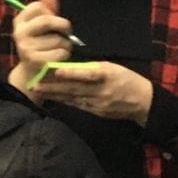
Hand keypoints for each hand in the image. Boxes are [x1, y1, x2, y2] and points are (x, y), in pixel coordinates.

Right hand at [9, 0, 74, 82]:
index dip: (51, 13)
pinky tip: (58, 58)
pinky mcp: (37, 61)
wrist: (34, 74)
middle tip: (66, 32)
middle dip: (63, 26)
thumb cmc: (41, 46)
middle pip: (48, 20)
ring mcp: (27, 48)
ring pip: (58, 39)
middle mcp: (19, 33)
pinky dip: (64, 55)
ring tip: (58, 49)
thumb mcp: (42, 26)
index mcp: (20, 21)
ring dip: (65, 44)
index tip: (53, 22)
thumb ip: (48, 8)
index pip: (38, 6)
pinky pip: (61, 52)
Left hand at [31, 60, 154, 124]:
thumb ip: (93, 67)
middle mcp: (101, 90)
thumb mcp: (113, 67)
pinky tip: (54, 98)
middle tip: (35, 84)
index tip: (55, 71)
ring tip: (39, 90)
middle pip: (74, 88)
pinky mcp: (96, 111)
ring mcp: (98, 103)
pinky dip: (65, 101)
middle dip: (53, 86)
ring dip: (54, 94)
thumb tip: (72, 66)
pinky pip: (77, 105)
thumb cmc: (127, 79)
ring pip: (72, 98)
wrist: (142, 101)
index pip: (87, 74)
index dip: (71, 73)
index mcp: (107, 75)